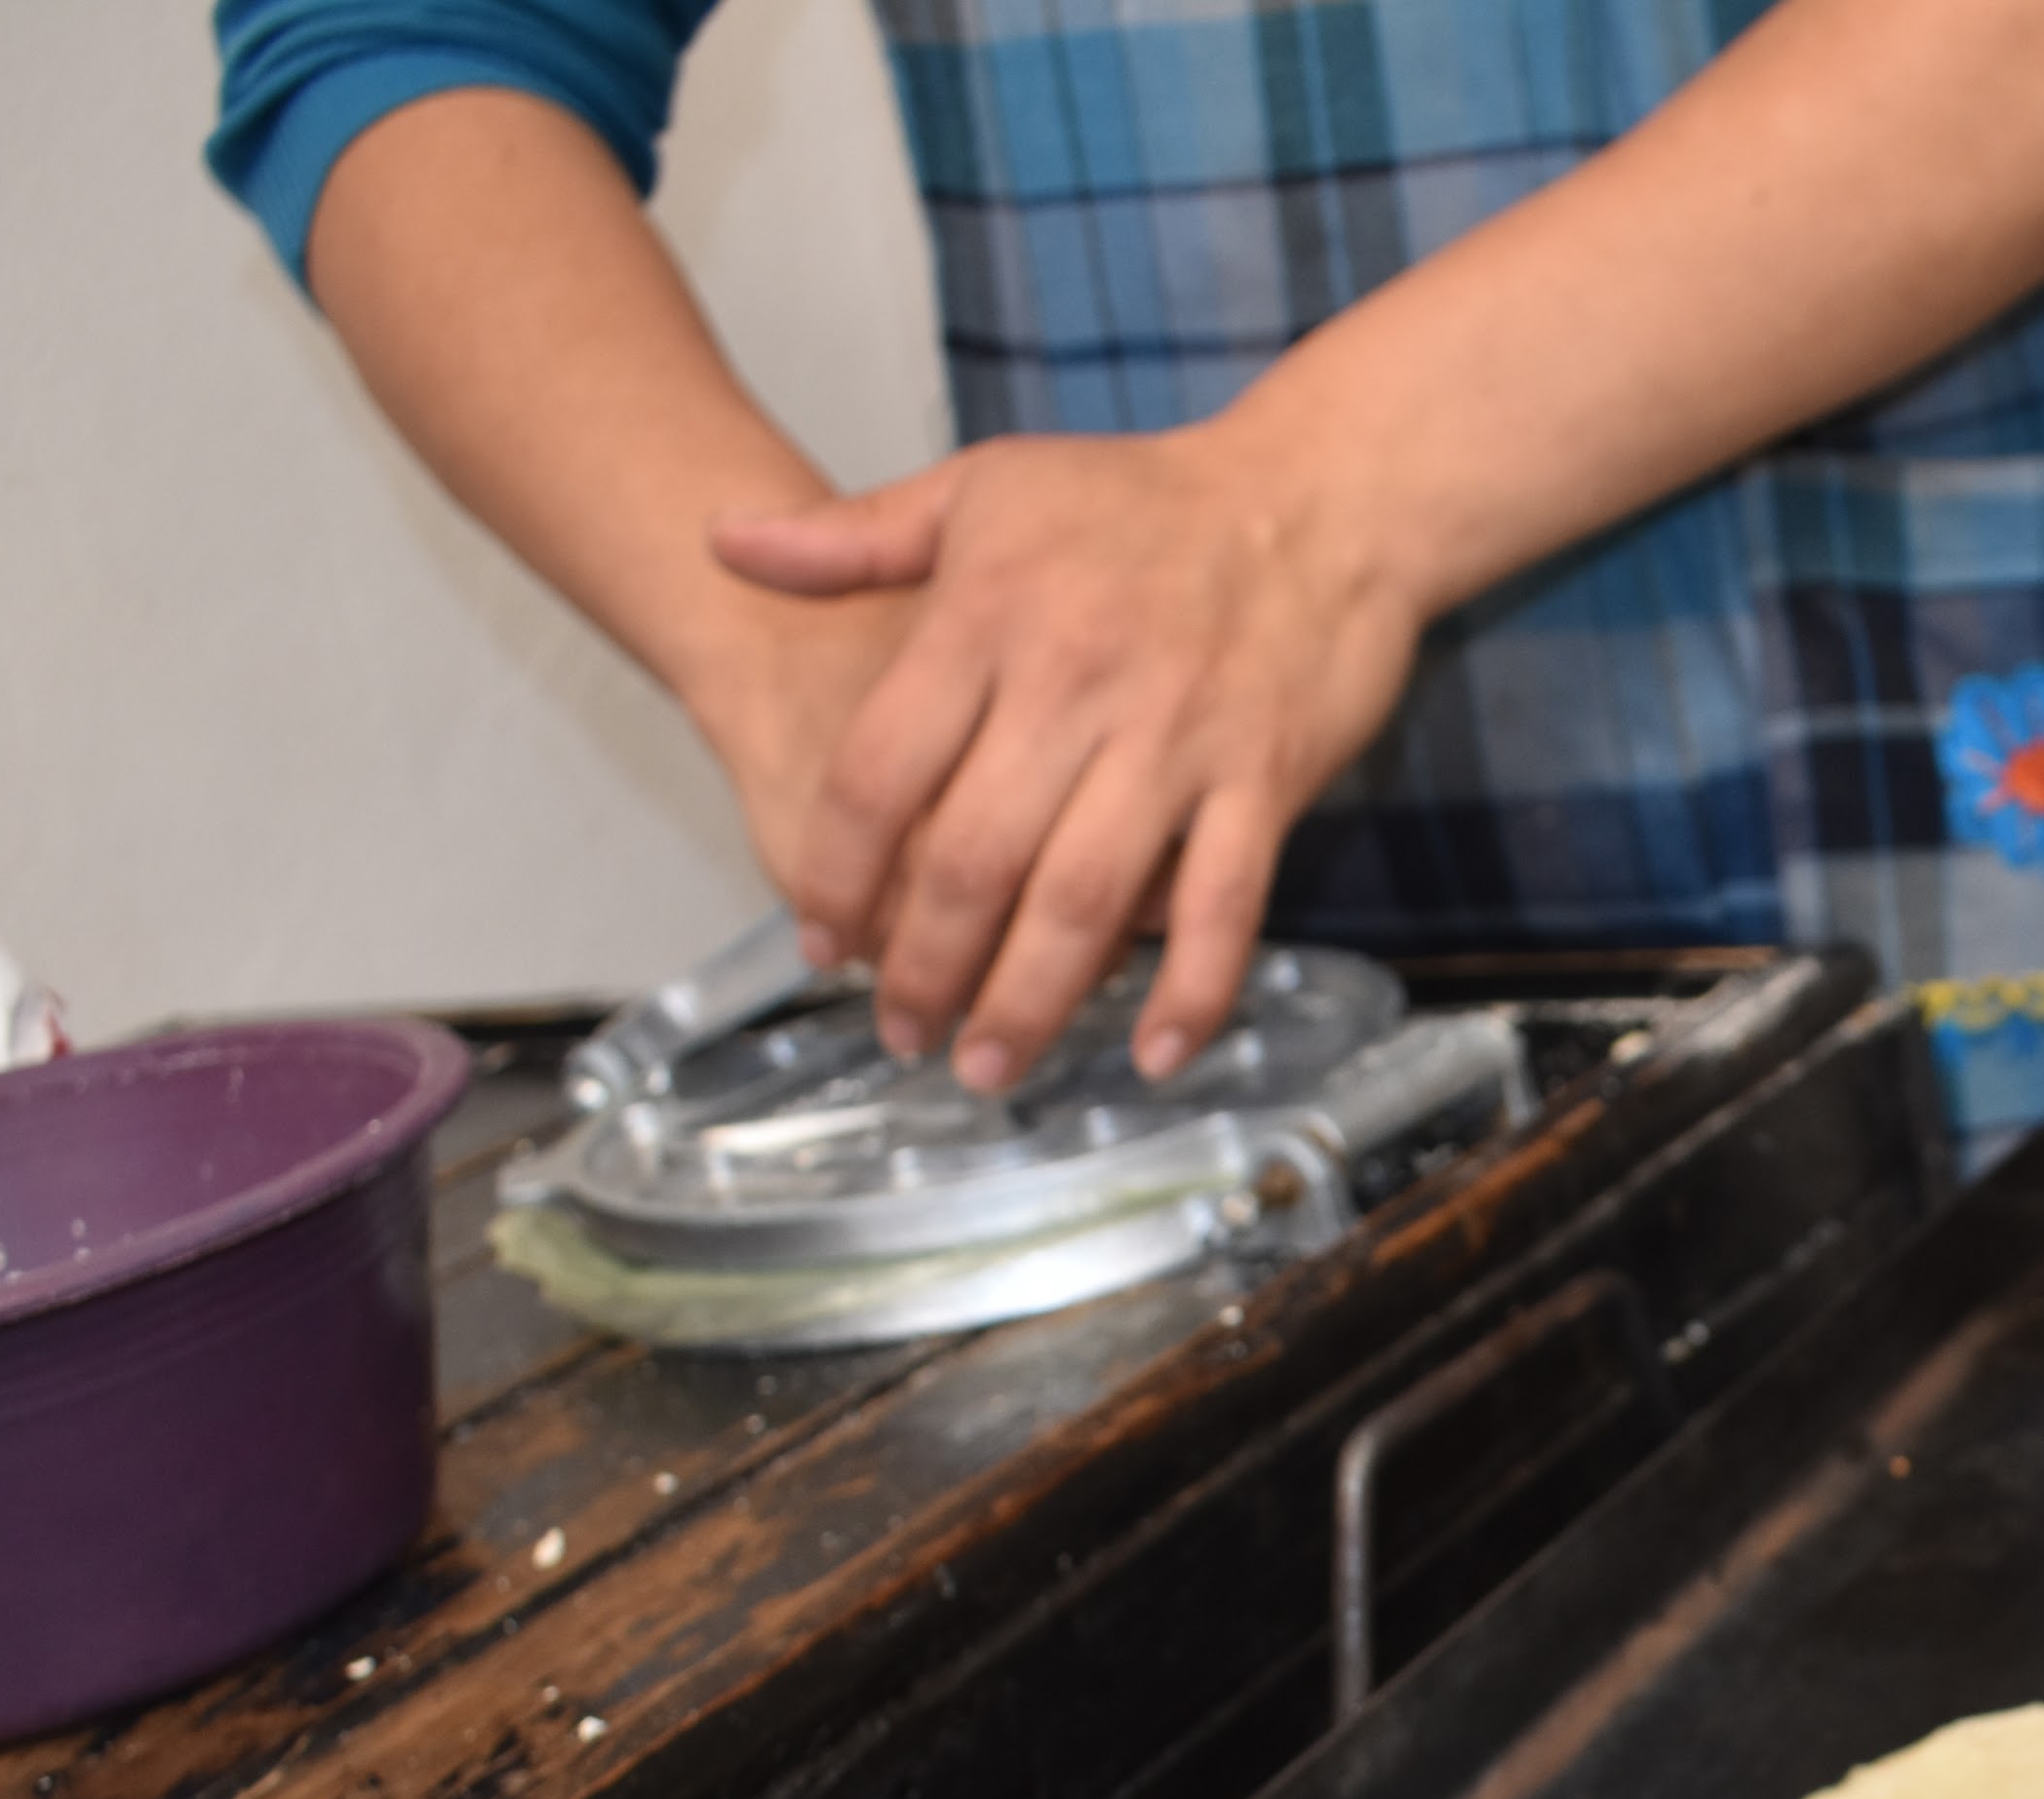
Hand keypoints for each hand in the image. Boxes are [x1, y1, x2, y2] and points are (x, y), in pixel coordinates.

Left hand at [711, 419, 1426, 1090]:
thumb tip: (724, 544)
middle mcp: (1076, 684)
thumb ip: (851, 535)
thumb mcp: (985, 488)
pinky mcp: (1264, 779)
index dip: (837, 874)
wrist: (1319, 495)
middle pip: (972, 859)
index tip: (820, 941)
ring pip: (1083, 899)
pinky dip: (1189, 989)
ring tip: (987, 1066)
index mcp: (990, 618)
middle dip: (923, 966)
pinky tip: (1153, 1053)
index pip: (879, 772)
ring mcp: (1176, 739)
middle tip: (901, 1030)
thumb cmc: (1144, 497)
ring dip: (1028, 1002)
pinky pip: (1221, 905)